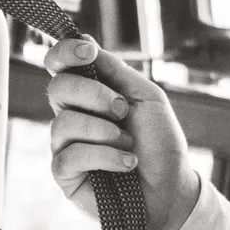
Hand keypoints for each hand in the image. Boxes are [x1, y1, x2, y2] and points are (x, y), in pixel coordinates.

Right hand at [45, 39, 202, 229]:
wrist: (171, 190)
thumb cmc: (160, 144)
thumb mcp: (146, 98)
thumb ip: (116, 70)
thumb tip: (85, 39)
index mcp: (89, 94)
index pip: (60, 65)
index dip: (65, 52)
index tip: (87, 51)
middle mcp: (72, 115)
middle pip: (58, 88)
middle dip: (94, 94)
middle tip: (122, 111)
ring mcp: (65, 145)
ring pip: (64, 123)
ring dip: (104, 132)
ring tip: (128, 145)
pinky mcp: (65, 174)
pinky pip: (70, 156)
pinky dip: (104, 156)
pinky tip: (126, 164)